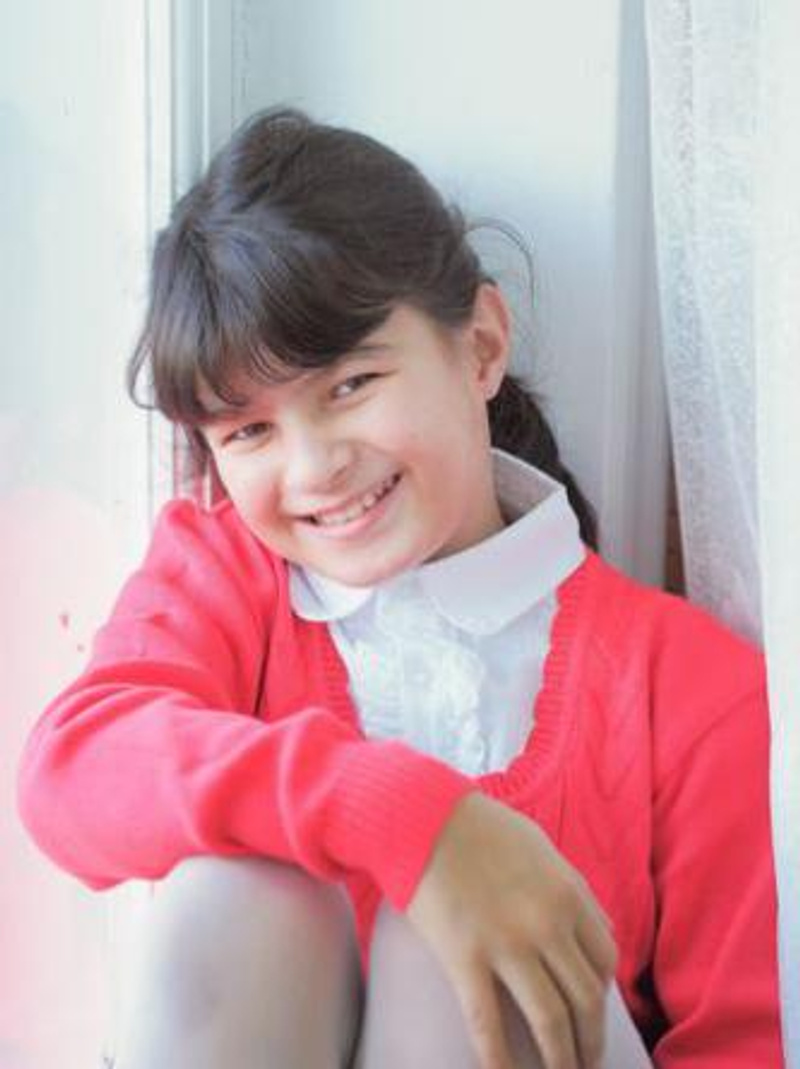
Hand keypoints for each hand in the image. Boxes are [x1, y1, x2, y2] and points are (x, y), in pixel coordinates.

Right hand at [405, 792, 617, 1068]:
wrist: (421, 815)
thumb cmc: (477, 826)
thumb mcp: (539, 847)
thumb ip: (568, 886)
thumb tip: (592, 926)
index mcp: (568, 893)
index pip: (605, 960)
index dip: (604, 995)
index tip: (592, 1012)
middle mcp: (547, 922)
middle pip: (586, 998)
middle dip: (590, 1041)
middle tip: (584, 1063)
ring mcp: (507, 942)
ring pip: (551, 1020)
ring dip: (559, 1059)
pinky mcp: (465, 957)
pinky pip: (488, 1024)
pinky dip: (500, 1061)